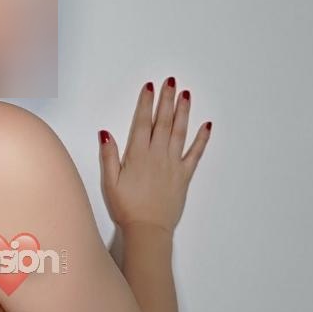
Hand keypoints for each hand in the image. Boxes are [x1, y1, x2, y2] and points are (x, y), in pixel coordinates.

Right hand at [98, 77, 210, 231]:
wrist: (148, 229)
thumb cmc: (127, 208)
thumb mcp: (110, 183)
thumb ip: (108, 156)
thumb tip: (106, 133)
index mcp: (138, 155)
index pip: (142, 123)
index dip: (146, 103)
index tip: (150, 87)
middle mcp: (157, 155)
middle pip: (163, 122)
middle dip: (167, 100)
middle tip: (171, 82)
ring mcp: (173, 164)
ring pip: (179, 132)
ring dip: (183, 112)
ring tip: (185, 95)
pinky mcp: (184, 175)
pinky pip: (195, 153)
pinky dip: (202, 139)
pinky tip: (206, 125)